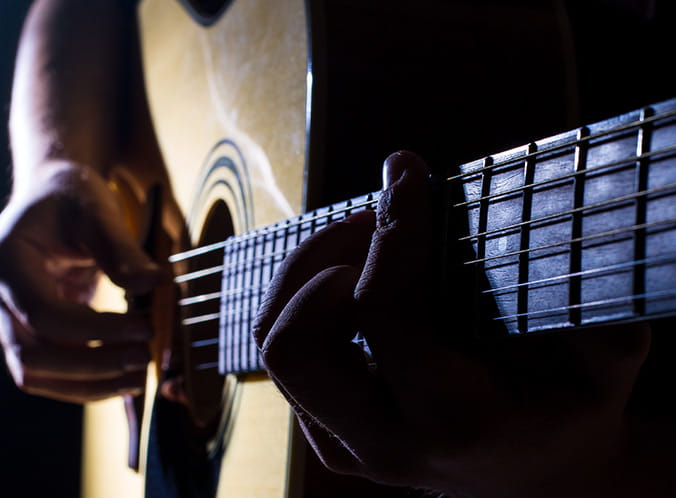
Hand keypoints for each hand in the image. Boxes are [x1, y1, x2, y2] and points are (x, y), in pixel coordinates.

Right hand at [0, 161, 165, 403]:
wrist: (55, 195)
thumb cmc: (72, 197)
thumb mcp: (97, 211)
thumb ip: (123, 250)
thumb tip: (156, 285)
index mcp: (5, 263)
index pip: (43, 315)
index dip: (96, 330)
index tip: (145, 328)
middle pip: (33, 356)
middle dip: (93, 365)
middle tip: (144, 356)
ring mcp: (9, 319)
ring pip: (37, 374)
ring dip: (89, 384)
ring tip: (139, 377)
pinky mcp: (30, 332)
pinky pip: (51, 372)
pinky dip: (86, 382)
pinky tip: (125, 378)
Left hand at [253, 151, 651, 496]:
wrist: (533, 473)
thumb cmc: (568, 409)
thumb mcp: (604, 365)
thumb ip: (589, 311)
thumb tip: (543, 240)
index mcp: (455, 420)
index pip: (384, 311)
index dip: (393, 228)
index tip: (405, 171)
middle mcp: (385, 440)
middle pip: (295, 341)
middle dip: (322, 261)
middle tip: (371, 222)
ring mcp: (348, 444)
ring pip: (275, 346)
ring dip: (304, 274)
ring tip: (360, 240)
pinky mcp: (327, 435)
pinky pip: (284, 358)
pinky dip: (303, 300)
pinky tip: (352, 276)